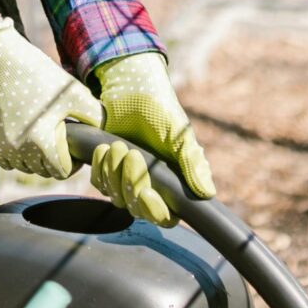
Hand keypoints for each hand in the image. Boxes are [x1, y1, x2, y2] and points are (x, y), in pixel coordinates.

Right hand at [0, 20, 102, 179]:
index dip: (70, 162)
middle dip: (52, 158)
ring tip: (37, 132)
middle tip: (55, 136)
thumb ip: (94, 116)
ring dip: (32, 157)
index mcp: (41, 143)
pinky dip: (13, 152)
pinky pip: (5, 159)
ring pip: (22, 167)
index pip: (61, 172)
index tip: (70, 147)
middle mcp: (17, 151)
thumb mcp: (74, 93)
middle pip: (42, 171)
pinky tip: (19, 131)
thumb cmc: (39, 76)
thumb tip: (102, 133)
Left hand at [87, 51, 214, 225]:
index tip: (147, 192)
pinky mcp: (108, 170)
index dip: (155, 211)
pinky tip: (104, 148)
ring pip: (116, 197)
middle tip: (132, 154)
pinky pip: (100, 183)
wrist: (130, 91)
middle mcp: (150, 186)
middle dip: (131, 182)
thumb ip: (192, 163)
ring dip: (114, 171)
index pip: (165, 216)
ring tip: (118, 145)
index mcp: (172, 184)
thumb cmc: (160, 112)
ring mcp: (127, 180)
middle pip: (137, 209)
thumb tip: (208, 193)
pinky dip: (100, 168)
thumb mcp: (179, 135)